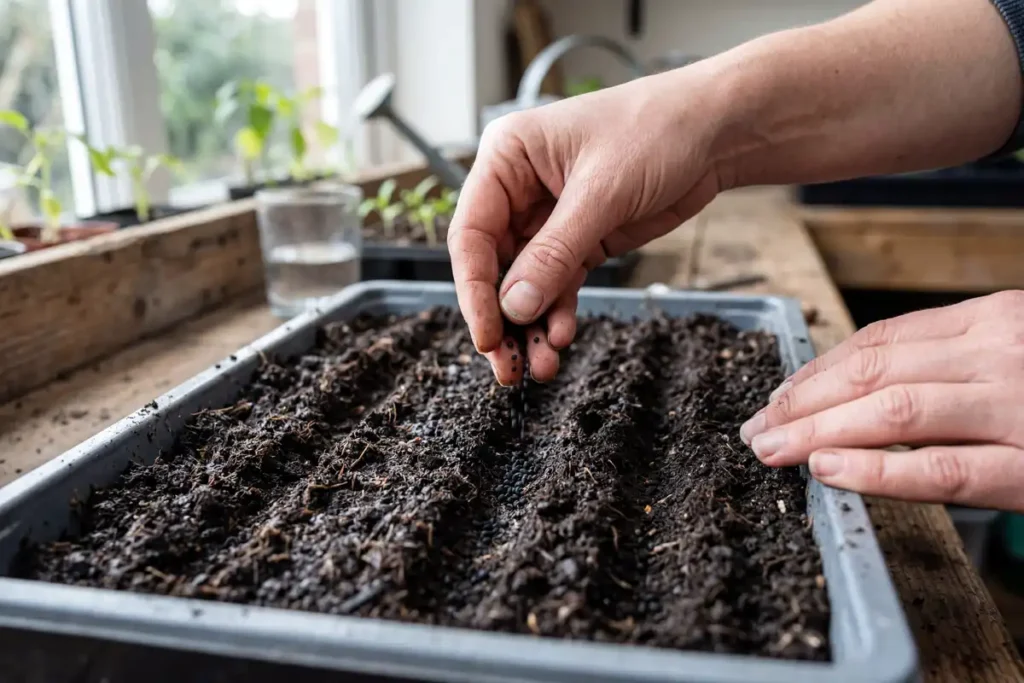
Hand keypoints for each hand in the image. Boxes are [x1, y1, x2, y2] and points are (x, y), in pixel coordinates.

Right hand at [447, 68, 723, 384]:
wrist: (718, 130)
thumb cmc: (658, 131)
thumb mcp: (602, 193)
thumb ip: (555, 253)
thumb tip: (514, 308)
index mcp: (507, 158)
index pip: (472, 234)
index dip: (475, 290)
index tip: (486, 335)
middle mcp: (518, 188)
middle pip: (493, 266)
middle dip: (502, 318)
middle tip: (507, 368)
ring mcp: (548, 217)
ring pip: (525, 282)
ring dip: (531, 326)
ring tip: (541, 367)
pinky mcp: (580, 239)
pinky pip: (558, 284)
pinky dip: (558, 313)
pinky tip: (562, 338)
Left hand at [740, 291, 1023, 510]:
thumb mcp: (1011, 354)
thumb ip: (948, 362)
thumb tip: (852, 393)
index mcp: (991, 319)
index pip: (882, 340)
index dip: (817, 370)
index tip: (778, 396)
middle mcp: (999, 353)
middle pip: (875, 372)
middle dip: (803, 402)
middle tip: (758, 428)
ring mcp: (1015, 407)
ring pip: (894, 412)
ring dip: (820, 432)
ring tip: (774, 449)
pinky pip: (941, 469)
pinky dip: (877, 470)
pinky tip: (829, 470)